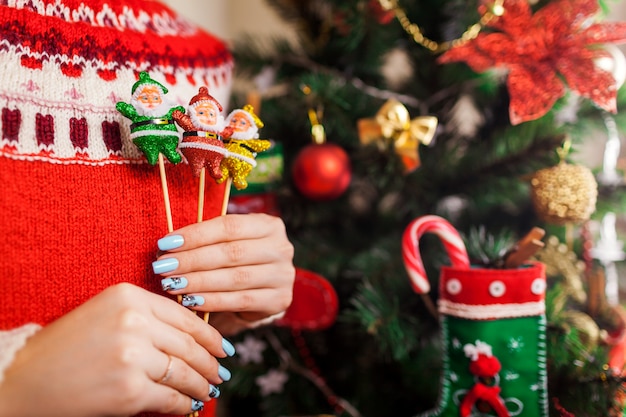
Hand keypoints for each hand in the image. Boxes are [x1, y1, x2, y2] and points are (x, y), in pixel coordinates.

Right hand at [0, 283, 233, 416]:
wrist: (24, 379)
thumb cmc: (67, 348)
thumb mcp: (107, 314)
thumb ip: (148, 317)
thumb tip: (192, 338)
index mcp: (129, 296)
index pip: (185, 316)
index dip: (210, 335)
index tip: (222, 347)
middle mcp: (134, 321)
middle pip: (189, 345)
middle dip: (211, 363)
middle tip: (222, 373)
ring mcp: (133, 356)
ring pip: (185, 372)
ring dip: (202, 385)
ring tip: (209, 391)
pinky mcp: (130, 390)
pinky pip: (171, 398)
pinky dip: (184, 405)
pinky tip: (189, 406)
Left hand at [154, 213, 294, 329]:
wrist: (264, 292)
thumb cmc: (238, 262)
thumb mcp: (228, 243)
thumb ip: (206, 241)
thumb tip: (167, 245)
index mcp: (268, 225)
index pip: (228, 227)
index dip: (196, 235)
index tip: (166, 243)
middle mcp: (281, 248)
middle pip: (231, 252)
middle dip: (192, 260)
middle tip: (163, 267)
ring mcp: (283, 275)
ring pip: (235, 277)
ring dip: (199, 281)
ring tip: (171, 284)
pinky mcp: (280, 299)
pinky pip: (241, 300)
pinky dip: (213, 301)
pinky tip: (191, 301)